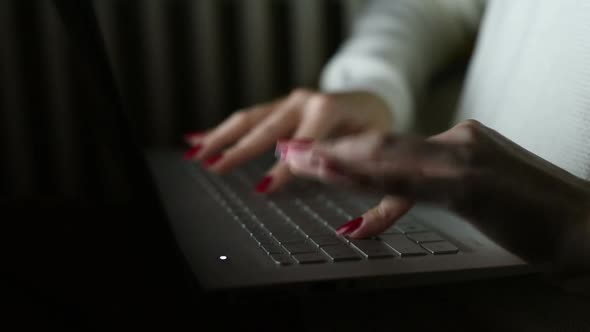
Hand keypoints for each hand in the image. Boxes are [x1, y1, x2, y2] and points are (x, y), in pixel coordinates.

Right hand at [183, 89, 391, 192]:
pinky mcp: (278, 107)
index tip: (262, 188)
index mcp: (326, 109)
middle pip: (264, 128)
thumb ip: (350, 164)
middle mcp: (302, 101)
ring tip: (196, 153)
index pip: (299, 144)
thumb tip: (329, 187)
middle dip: (238, 149)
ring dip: (221, 137)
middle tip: (215, 167)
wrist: (372, 99)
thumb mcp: (372, 144)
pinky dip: (222, 129)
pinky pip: (248, 118)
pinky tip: (197, 138)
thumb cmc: (373, 126)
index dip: (281, 169)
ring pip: (248, 119)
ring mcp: (287, 102)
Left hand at [280, 119, 589, 273]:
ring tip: (299, 163)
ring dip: (339, 161)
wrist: (585, 226)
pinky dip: (371, 186)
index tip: (315, 153)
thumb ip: (432, 190)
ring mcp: (466, 158)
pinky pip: (411, 184)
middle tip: (290, 151)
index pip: (392, 146)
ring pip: (389, 157)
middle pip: (381, 144)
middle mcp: (458, 139)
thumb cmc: (532, 215)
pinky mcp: (473, 183)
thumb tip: (387, 202)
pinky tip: (342, 188)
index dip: (349, 149)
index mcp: (459, 140)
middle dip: (331, 149)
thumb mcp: (474, 196)